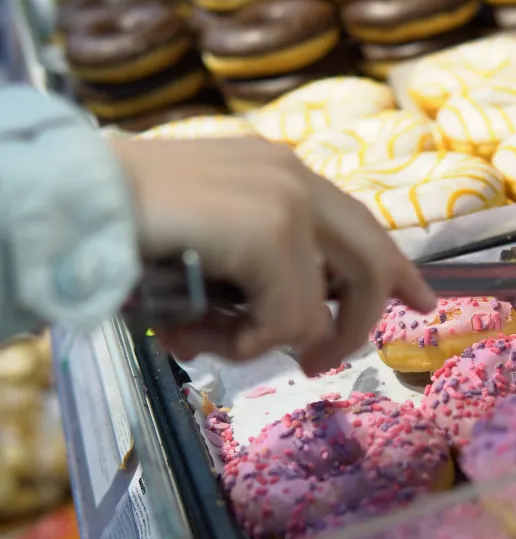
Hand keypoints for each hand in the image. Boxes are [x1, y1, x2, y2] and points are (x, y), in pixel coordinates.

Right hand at [109, 137, 435, 374]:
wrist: (70, 201)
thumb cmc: (127, 229)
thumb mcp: (209, 245)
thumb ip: (260, 270)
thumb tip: (301, 327)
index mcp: (281, 174)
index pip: (362, 225)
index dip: (397, 268)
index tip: (422, 301)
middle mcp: (294, 179)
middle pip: (371, 263)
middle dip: (358, 325)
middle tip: (322, 364)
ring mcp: (288, 201)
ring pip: (323, 307)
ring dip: (269, 342)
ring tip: (213, 342)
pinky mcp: (271, 231)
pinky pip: (289, 319)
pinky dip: (245, 342)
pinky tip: (199, 331)